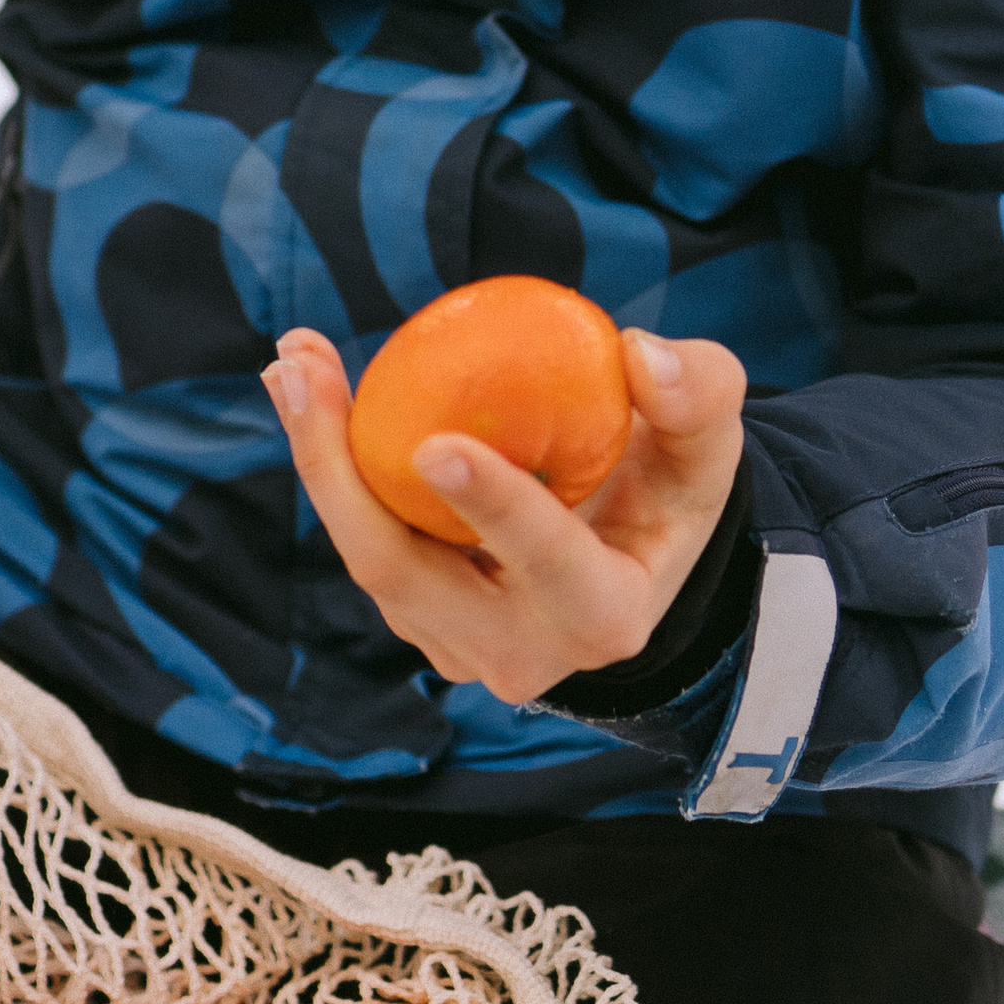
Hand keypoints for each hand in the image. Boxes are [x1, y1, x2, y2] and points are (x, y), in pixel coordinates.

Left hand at [263, 323, 747, 707]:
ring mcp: (457, 644)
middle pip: (406, 572)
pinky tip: (307, 386)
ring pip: (369, 556)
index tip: (437, 444)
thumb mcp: (712, 441)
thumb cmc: (673, 487)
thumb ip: (698, 394)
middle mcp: (521, 650)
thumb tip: (638, 353)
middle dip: (339, 474)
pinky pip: (364, 537)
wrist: (636, 556)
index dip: (494, 507)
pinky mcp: (419, 618)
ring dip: (319, 456)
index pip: (547, 561)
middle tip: (302, 372)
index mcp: (604, 614)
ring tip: (291, 360)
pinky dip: (330, 461)